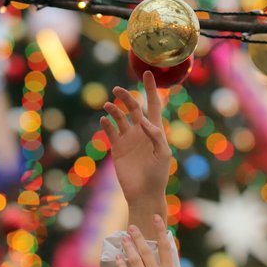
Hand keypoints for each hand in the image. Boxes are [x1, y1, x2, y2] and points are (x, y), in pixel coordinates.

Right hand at [101, 71, 170, 206]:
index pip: (153, 105)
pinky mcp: (117, 149)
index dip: (150, 89)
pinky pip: (110, 132)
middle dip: (126, 97)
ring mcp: (128, 139)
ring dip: (113, 110)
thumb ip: (155, 136)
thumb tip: (143, 121)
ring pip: (119, 117)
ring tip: (108, 106)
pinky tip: (104, 120)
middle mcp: (141, 132)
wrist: (144, 194)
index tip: (148, 73)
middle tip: (117, 90)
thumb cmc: (158, 175)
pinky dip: (106, 124)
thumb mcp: (162, 154)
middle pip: (133, 108)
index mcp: (155, 131)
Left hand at [115, 215, 188, 266]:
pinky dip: (121, 265)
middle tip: (132, 227)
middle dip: (139, 237)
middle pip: (146, 251)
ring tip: (124, 238)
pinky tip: (117, 257)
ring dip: (128, 247)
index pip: (166, 248)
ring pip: (134, 260)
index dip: (160, 232)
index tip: (155, 219)